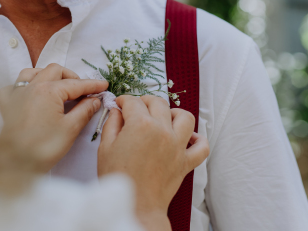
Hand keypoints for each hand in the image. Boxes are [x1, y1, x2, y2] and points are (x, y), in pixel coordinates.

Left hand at [0, 63, 107, 172]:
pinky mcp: (6, 104)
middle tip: (83, 91)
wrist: (14, 164)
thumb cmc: (44, 148)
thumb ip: (84, 110)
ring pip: (33, 73)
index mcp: (48, 91)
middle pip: (55, 71)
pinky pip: (13, 86)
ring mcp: (16, 94)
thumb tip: (94, 100)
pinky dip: (23, 86)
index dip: (92, 85)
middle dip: (72, 77)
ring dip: (47, 76)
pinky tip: (30, 94)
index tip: (104, 86)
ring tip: (57, 87)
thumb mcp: (70, 129)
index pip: (75, 84)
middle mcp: (31, 86)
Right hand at [97, 95, 208, 230]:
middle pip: (158, 103)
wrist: (135, 207)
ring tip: (164, 118)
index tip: (119, 104)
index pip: (133, 102)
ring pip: (185, 117)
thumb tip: (117, 111)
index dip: (123, 100)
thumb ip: (112, 124)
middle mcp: (162, 131)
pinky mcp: (186, 162)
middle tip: (136, 108)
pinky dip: (198, 140)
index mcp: (140, 125)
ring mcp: (177, 146)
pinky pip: (202, 147)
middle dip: (145, 101)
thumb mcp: (105, 147)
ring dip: (174, 113)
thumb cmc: (118, 179)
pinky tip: (188, 138)